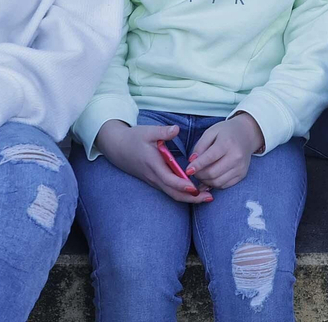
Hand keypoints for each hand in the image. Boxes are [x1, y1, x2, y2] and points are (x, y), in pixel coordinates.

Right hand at [95, 121, 211, 202]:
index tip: (196, 188)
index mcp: (154, 165)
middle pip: (174, 193)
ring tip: (206, 196)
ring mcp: (154, 180)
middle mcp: (154, 177)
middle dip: (191, 198)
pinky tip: (194, 190)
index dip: (183, 185)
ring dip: (189, 197)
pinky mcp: (155, 180)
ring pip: (172, 194)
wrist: (117, 148)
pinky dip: (182, 193)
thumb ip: (163, 132)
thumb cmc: (133, 138)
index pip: (170, 180)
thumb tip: (176, 129)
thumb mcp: (148, 132)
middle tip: (209, 198)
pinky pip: (169, 190)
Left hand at [188, 113, 264, 190]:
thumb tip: (192, 161)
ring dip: (205, 181)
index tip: (188, 170)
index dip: (197, 166)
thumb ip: (199, 146)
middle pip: (212, 173)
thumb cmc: (226, 132)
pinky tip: (210, 177)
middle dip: (199, 175)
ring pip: (217, 182)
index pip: (210, 158)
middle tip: (193, 171)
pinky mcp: (242, 175)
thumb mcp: (211, 132)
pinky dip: (214, 184)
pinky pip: (224, 185)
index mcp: (227, 143)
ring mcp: (240, 167)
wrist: (247, 134)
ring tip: (201, 174)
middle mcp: (236, 156)